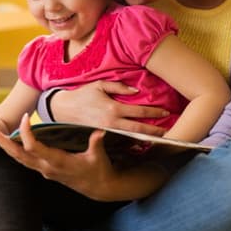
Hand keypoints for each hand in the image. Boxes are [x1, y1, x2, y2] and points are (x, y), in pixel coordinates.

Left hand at [0, 113, 117, 199]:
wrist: (99, 188)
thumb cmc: (99, 170)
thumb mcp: (99, 156)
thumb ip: (96, 143)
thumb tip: (99, 131)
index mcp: (57, 162)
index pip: (34, 148)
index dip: (26, 133)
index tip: (26, 116)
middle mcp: (47, 168)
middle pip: (19, 155)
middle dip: (3, 143)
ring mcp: (44, 171)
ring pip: (19, 159)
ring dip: (5, 147)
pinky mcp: (44, 171)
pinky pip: (24, 161)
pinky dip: (14, 151)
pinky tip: (6, 143)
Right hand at [52, 81, 167, 135]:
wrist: (62, 109)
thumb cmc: (82, 95)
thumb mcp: (100, 85)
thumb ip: (119, 87)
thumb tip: (136, 91)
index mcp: (113, 107)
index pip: (139, 111)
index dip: (154, 112)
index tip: (166, 113)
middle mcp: (112, 122)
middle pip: (139, 129)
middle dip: (155, 132)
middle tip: (168, 133)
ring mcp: (107, 132)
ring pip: (130, 139)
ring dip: (145, 141)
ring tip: (158, 141)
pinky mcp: (101, 137)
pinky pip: (119, 142)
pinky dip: (130, 144)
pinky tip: (140, 145)